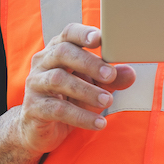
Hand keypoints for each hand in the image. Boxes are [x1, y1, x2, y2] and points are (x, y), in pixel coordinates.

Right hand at [11, 24, 138, 152]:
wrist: (42, 130)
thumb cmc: (70, 100)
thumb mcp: (94, 87)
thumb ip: (111, 80)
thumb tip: (130, 73)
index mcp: (57, 50)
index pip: (68, 34)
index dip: (82, 33)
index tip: (99, 39)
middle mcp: (42, 63)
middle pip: (62, 52)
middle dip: (89, 63)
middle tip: (110, 75)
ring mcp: (35, 84)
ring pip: (58, 79)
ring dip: (86, 90)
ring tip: (107, 101)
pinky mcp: (33, 108)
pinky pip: (57, 109)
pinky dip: (80, 116)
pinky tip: (98, 123)